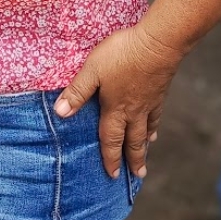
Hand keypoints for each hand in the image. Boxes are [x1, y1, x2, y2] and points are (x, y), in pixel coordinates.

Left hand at [53, 24, 181, 178]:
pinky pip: (157, 115)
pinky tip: (154, 127)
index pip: (110, 138)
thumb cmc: (122, 55)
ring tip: (145, 155)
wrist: (158, 43)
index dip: (110, 158)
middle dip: (133, 159)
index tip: (113, 175)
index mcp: (115, 109)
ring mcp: (149, 102)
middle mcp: (134, 111)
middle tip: (138, 176)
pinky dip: (154, 125)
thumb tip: (60, 114)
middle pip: (133, 140)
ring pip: (147, 129)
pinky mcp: (160, 91)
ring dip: (145, 145)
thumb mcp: (92, 71)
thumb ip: (77, 92)